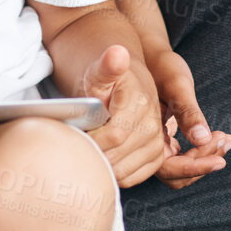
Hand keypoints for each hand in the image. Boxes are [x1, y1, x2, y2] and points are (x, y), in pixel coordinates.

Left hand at [74, 44, 166, 187]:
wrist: (123, 85)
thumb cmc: (104, 78)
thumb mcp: (100, 69)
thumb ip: (107, 65)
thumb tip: (118, 53)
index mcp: (140, 103)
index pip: (114, 135)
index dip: (91, 140)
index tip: (75, 135)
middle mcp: (154, 125)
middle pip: (118, 156)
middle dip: (93, 154)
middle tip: (76, 144)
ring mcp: (156, 143)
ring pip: (124, 171)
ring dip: (102, 166)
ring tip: (87, 150)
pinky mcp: (155, 156)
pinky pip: (133, 177)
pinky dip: (114, 173)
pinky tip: (101, 159)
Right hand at [145, 49, 230, 189]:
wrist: (150, 54)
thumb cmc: (160, 65)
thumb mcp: (177, 85)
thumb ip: (188, 112)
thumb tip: (202, 139)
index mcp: (141, 135)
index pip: (167, 168)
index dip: (194, 167)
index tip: (220, 159)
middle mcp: (144, 144)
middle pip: (175, 174)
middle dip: (203, 163)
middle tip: (224, 140)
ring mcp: (153, 142)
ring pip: (180, 167)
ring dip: (205, 158)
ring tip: (226, 139)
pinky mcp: (163, 138)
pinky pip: (182, 155)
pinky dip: (202, 149)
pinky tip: (219, 135)